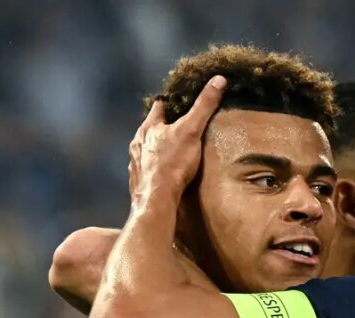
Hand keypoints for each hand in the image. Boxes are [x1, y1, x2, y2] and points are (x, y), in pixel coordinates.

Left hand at [128, 75, 225, 211]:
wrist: (157, 199)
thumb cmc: (173, 164)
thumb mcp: (192, 131)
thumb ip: (204, 106)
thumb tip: (218, 80)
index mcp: (149, 128)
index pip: (159, 108)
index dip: (170, 104)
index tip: (179, 104)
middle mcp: (138, 142)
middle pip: (151, 129)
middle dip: (163, 128)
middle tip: (179, 129)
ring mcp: (135, 162)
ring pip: (146, 149)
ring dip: (156, 149)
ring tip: (171, 153)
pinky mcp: (137, 180)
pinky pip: (145, 169)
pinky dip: (153, 168)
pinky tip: (162, 174)